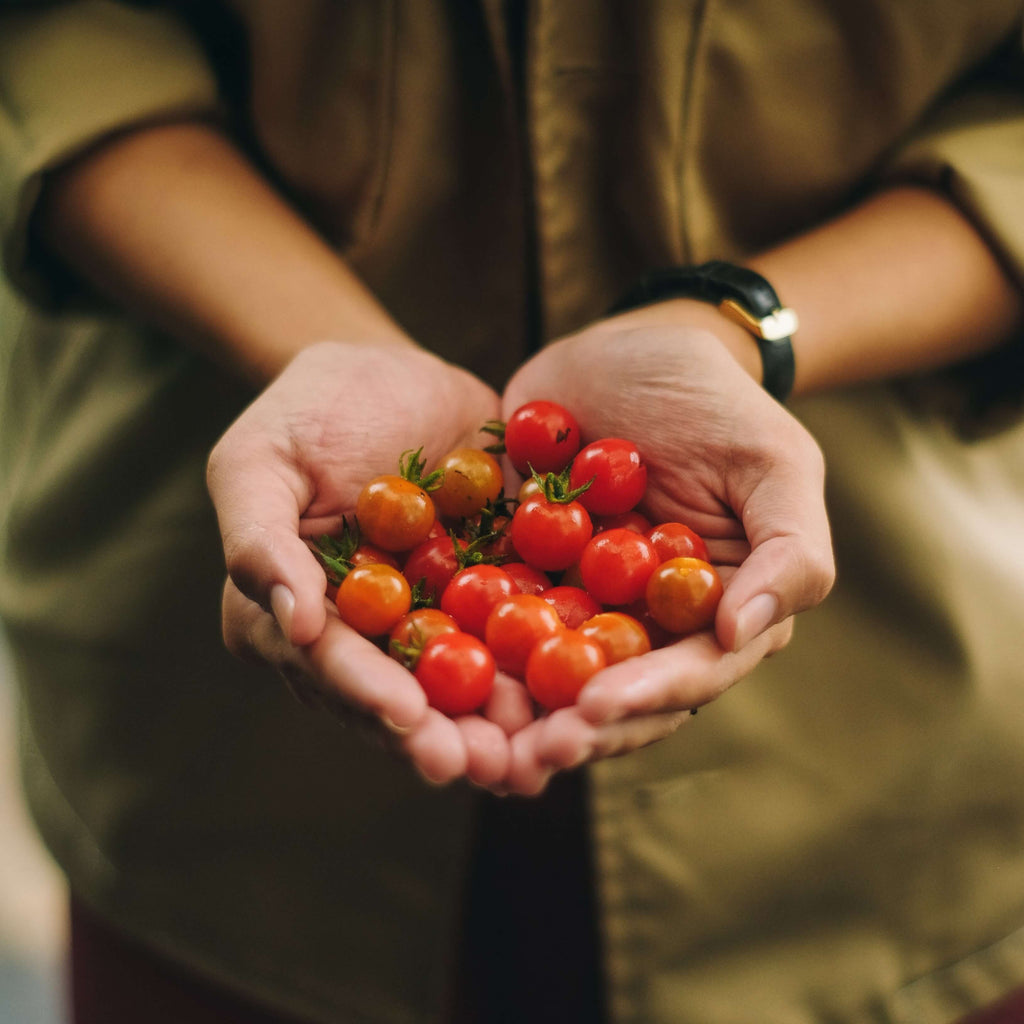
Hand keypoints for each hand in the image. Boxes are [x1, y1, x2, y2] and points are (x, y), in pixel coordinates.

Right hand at [207, 340, 513, 785]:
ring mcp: (428, 622)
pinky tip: (580, 691)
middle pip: (398, 697)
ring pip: (460, 685)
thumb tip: (292, 625)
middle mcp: (363, 636)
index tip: (407, 718)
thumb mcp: (258, 460)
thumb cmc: (309, 410)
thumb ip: (260, 541)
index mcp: (297, 616)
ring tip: (537, 752)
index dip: (366, 694)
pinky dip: (544, 667)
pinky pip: (514, 636)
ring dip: (497, 724)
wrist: (394, 373)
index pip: (328, 664)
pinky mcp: (485, 598)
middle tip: (483, 765)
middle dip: (441, 736)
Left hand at [498, 312, 834, 789]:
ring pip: (546, 674)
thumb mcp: (774, 462)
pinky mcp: (520, 572)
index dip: (643, 699)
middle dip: (569, 728)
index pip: (687, 674)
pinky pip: (490, 617)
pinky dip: (465, 646)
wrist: (629, 348)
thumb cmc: (715, 401)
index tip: (593, 710)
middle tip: (522, 754)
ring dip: (512, 713)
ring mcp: (578, 602)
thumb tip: (741, 634)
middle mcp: (646, 624)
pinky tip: (429, 671)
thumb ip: (789, 551)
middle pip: (611, 694)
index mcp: (714, 613)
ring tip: (472, 740)